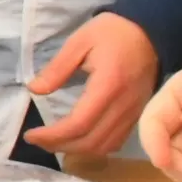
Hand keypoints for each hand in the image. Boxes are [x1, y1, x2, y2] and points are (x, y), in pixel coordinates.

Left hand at [24, 12, 158, 156]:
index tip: (31, 135)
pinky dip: (96, 147)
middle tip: (37, 140)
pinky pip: (118, 140)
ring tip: (53, 141)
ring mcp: (135, 113)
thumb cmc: (112, 33)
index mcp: (108, 86)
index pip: (79, 124)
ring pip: (105, 146)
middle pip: (92, 141)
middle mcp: (124, 105)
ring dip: (77, 150)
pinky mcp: (138, 114)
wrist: (151, 31)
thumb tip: (34, 90)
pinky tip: (78, 140)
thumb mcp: (79, 42)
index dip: (53, 135)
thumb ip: (57, 68)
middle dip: (61, 146)